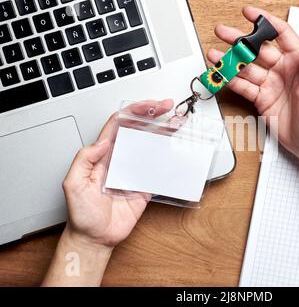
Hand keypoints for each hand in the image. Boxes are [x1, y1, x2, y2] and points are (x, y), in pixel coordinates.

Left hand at [62, 99, 173, 248]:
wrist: (95, 238)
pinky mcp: (145, 187)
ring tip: (177, 123)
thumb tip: (103, 142)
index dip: (134, 111)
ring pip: (151, 146)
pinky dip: (170, 159)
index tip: (148, 106)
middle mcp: (120, 159)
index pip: (119, 125)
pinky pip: (159, 169)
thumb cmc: (81, 214)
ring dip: (164, 133)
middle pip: (138, 130)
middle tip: (168, 107)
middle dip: (153, 115)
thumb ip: (84, 160)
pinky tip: (178, 151)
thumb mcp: (73, 184)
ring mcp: (133, 172)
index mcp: (103, 155)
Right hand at [208, 7, 298, 159]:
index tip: (250, 14)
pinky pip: (244, 87)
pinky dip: (231, 81)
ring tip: (215, 55)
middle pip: (257, 50)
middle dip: (239, 40)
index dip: (265, 22)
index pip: (281, 35)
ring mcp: (270, 84)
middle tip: (223, 32)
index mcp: (298, 63)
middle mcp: (283, 70)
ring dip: (230, 61)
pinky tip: (221, 75)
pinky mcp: (261, 98)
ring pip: (247, 68)